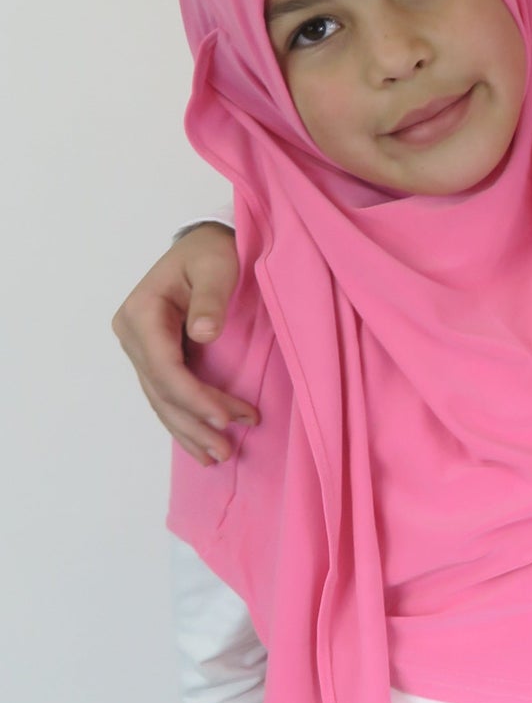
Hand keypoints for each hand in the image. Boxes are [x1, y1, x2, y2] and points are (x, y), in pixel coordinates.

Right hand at [111, 224, 250, 465]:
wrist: (206, 247)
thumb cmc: (213, 252)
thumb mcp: (216, 264)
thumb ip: (211, 297)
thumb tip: (204, 334)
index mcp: (141, 312)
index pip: (165, 367)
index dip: (195, 397)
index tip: (227, 418)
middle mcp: (133, 334)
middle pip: (162, 390)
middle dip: (195, 423)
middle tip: (227, 451)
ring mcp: (140, 348)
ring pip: (161, 400)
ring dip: (188, 431)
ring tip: (218, 456)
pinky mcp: (154, 357)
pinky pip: (166, 396)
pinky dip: (183, 421)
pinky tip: (200, 446)